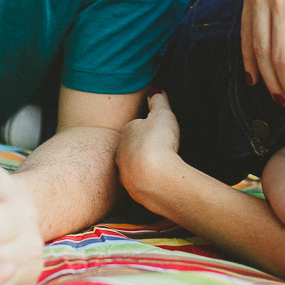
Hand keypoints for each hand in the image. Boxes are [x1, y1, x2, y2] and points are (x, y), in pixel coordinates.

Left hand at [116, 91, 181, 206]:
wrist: (155, 177)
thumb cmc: (158, 142)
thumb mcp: (163, 114)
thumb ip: (159, 101)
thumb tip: (155, 90)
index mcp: (126, 132)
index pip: (135, 127)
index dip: (147, 128)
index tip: (158, 131)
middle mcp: (121, 153)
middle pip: (130, 149)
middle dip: (142, 149)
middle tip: (158, 151)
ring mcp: (125, 175)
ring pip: (132, 169)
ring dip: (143, 168)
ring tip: (159, 170)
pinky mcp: (133, 193)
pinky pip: (141, 186)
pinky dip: (148, 184)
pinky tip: (159, 185)